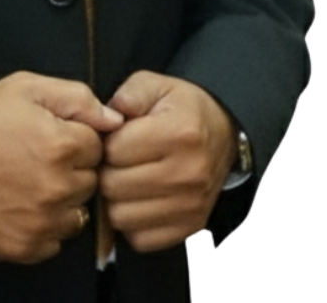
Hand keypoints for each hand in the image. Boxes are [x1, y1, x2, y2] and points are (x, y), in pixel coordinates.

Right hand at [0, 71, 123, 264]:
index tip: (51, 136)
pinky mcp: (23, 246)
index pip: (98, 147)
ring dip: (61, 201)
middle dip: (71, 169)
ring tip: (28, 181)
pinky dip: (43, 227)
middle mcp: (56, 187)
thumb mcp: (26, 88)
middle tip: (37, 157)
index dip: (75, 138)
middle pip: (90, 182)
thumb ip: (77, 98)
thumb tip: (115, 119)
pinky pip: (54, 243)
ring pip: (76, 215)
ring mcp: (41, 221)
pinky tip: (20, 205)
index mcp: (61, 145)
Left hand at [99, 70, 236, 253]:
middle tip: (117, 161)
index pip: (115, 150)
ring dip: (115, 199)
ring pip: (121, 216)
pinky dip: (132, 223)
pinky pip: (140, 239)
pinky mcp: (190, 228)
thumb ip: (129, 93)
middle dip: (107, 171)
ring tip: (127, 179)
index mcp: (179, 134)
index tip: (115, 138)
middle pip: (114, 186)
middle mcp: (189, 173)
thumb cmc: (180, 109)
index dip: (106, 143)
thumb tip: (108, 115)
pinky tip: (139, 200)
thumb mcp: (156, 85)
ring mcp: (191, 206)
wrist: (220, 133)